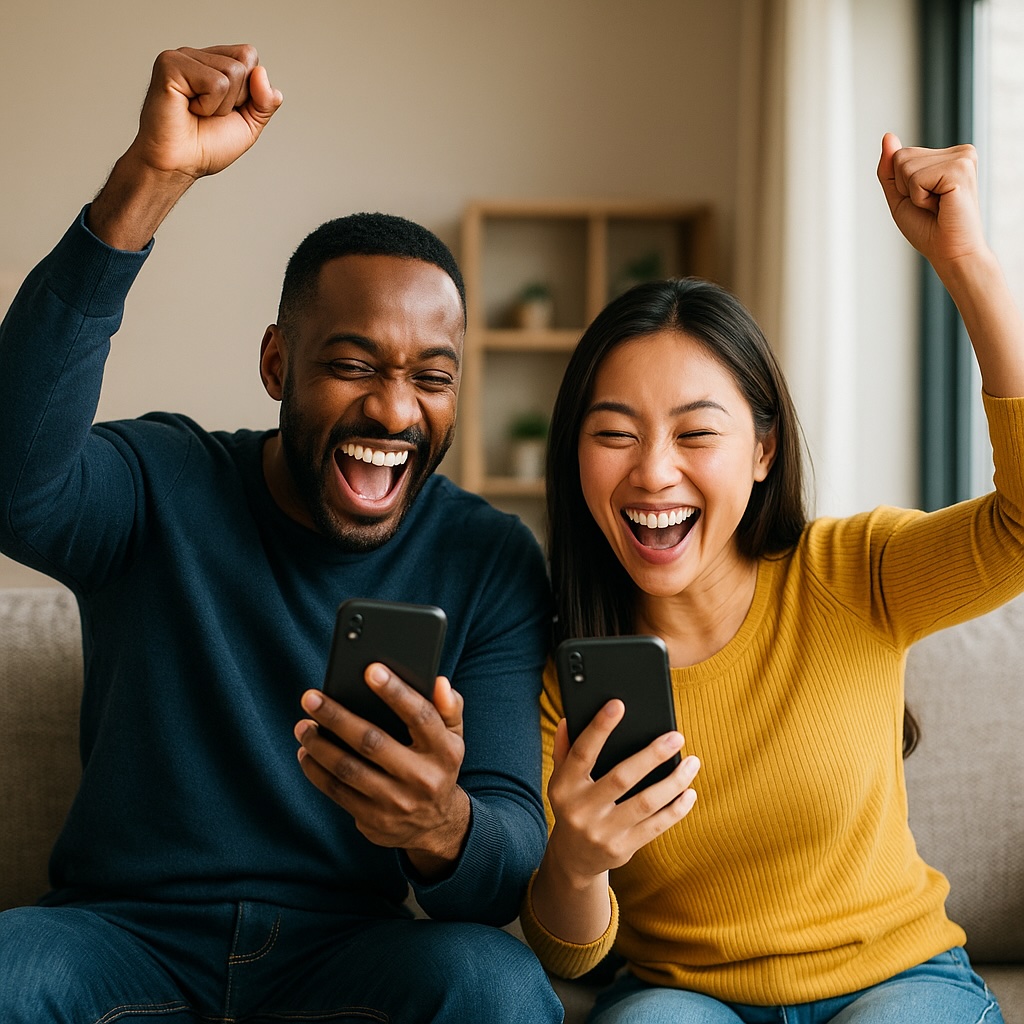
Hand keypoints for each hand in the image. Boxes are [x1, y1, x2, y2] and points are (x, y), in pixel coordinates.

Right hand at [127, 44, 282, 180]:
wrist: (179, 165)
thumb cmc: (206, 147)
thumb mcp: (249, 125)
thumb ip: (266, 101)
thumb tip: (262, 72)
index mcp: (213, 63)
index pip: (249, 56)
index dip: (249, 90)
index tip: (225, 110)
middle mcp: (197, 56)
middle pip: (243, 63)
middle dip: (236, 99)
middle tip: (208, 114)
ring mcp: (182, 57)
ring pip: (232, 72)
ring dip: (221, 106)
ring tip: (197, 112)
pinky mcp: (170, 64)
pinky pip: (214, 82)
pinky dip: (208, 106)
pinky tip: (188, 109)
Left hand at [294, 664, 469, 877]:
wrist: (437, 825)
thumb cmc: (437, 765)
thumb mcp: (454, 737)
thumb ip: (449, 707)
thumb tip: (439, 682)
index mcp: (445, 751)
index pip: (420, 716)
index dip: (396, 692)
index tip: (370, 670)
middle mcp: (422, 778)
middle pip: (372, 742)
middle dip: (337, 717)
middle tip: (311, 697)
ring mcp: (397, 802)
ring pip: (348, 768)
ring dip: (319, 745)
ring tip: (303, 725)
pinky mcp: (374, 820)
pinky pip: (337, 792)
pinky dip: (316, 770)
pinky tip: (306, 752)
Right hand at [545, 700, 698, 884]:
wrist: (573, 858)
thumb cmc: (572, 805)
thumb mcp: (561, 779)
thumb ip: (565, 749)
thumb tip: (569, 719)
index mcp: (564, 787)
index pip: (582, 752)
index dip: (599, 728)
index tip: (618, 705)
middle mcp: (581, 810)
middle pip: (622, 778)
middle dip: (652, 755)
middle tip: (677, 737)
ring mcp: (603, 832)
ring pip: (645, 803)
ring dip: (674, 782)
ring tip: (693, 762)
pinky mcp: (623, 849)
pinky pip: (655, 826)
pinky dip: (676, 809)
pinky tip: (689, 792)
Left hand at [877, 132, 987, 270]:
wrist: (950, 252)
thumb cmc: (928, 229)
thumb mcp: (900, 196)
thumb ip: (890, 168)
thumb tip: (888, 137)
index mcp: (947, 156)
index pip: (899, 155)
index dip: (901, 186)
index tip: (924, 201)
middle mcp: (959, 152)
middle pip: (901, 157)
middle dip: (905, 188)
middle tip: (931, 205)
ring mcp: (963, 157)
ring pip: (905, 164)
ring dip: (914, 193)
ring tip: (937, 205)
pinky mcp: (961, 168)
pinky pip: (916, 177)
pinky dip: (920, 197)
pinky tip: (941, 205)